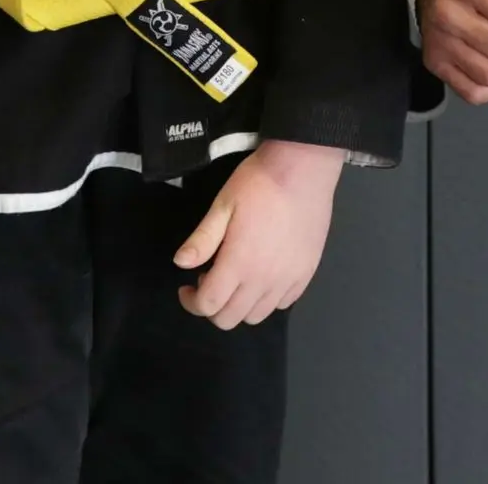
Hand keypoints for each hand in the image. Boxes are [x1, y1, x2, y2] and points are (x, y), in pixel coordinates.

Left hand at [173, 139, 344, 329]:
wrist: (303, 169)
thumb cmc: (258, 183)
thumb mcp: (223, 205)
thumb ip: (202, 239)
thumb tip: (180, 263)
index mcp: (239, 263)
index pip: (208, 304)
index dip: (191, 302)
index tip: (186, 287)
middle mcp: (264, 281)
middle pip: (231, 318)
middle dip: (212, 307)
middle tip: (208, 279)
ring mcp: (288, 280)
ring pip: (257, 316)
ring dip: (238, 305)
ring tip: (235, 277)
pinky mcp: (306, 274)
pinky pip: (282, 303)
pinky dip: (266, 299)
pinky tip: (261, 274)